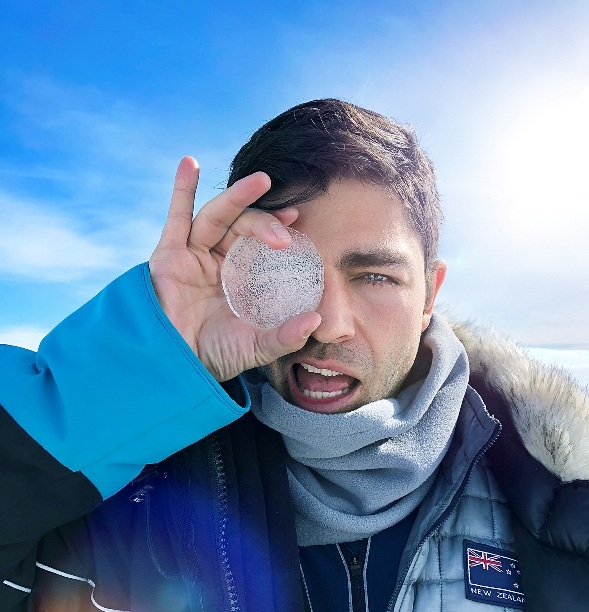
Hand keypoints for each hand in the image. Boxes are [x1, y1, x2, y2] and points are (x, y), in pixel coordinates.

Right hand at [149, 157, 320, 382]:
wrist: (173, 366)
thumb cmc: (212, 357)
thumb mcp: (255, 347)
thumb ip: (284, 336)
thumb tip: (316, 321)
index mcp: (239, 277)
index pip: (261, 244)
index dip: (278, 230)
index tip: (299, 223)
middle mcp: (217, 261)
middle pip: (241, 226)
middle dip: (264, 221)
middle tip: (287, 227)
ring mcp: (192, 255)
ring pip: (216, 217)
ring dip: (238, 196)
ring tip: (260, 180)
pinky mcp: (168, 255)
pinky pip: (176, 217)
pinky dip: (181, 189)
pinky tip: (189, 163)